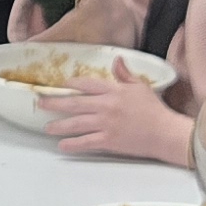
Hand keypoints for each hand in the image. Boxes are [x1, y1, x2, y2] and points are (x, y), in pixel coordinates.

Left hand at [36, 68, 191, 164]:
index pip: (87, 84)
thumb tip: (116, 59)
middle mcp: (106, 106)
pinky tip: (62, 146)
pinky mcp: (108, 141)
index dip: (71, 84)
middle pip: (74, 103)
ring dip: (58, 126)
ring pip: (76, 124)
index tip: (59, 85)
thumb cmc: (155, 109)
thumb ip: (125, 74)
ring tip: (47, 128)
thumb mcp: (141, 86)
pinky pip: (85, 142)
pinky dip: (72, 144)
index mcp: (114, 90)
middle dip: (54, 104)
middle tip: (40, 104)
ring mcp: (105, 124)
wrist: (165, 133)